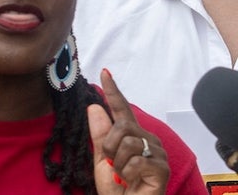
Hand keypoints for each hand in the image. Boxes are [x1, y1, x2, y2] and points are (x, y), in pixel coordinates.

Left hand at [88, 69, 169, 193]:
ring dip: (118, 163)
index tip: (104, 72)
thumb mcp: (101, 159)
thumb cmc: (117, 186)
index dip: (112, 91)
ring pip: (128, 143)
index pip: (122, 109)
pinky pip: (135, 161)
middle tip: (113, 164)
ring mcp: (157, 153)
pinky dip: (127, 174)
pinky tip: (133, 181)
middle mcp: (147, 139)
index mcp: (132, 135)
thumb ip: (100, 134)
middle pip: (122, 126)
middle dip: (109, 147)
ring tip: (124, 174)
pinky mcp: (162, 168)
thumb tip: (94, 106)